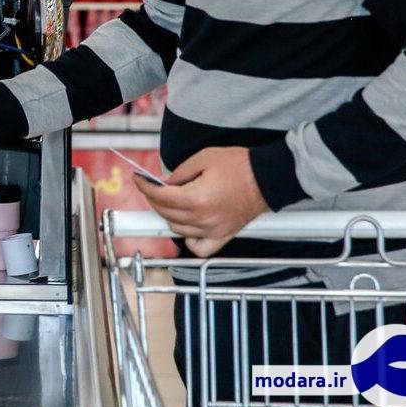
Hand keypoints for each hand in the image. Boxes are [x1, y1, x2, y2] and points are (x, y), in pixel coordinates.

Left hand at [133, 146, 268, 256]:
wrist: (267, 178)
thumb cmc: (240, 166)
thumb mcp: (203, 159)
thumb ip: (179, 173)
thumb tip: (163, 184)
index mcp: (197, 199)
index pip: (160, 197)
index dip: (145, 187)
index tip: (138, 180)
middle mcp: (203, 219)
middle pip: (165, 213)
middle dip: (153, 199)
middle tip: (152, 187)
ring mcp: (213, 231)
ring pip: (177, 230)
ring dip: (168, 215)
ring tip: (170, 201)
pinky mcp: (223, 236)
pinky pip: (198, 248)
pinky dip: (188, 240)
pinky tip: (186, 226)